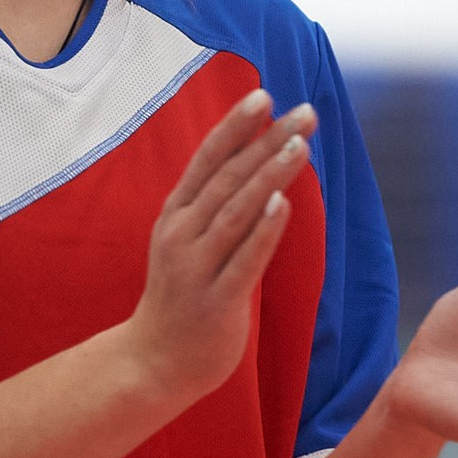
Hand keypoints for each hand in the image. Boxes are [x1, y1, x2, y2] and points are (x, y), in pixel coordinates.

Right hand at [124, 87, 314, 399]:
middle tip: (304, 112)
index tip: (264, 95)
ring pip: (236, 212)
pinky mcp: (216, 301)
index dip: (235, 126)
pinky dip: (262, 231)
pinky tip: (282, 204)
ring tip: (299, 145)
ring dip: (269, 175)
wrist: (153, 362)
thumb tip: (255, 161)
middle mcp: (181, 234)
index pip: (207, 159)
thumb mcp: (187, 241)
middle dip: (266, 141)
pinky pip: (243, 260)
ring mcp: (196, 268)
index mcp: (175, 215)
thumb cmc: (181, 296)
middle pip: (228, 178)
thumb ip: (216, 205)